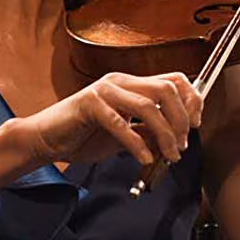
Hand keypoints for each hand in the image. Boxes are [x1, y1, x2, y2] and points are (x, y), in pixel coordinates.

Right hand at [23, 71, 202, 168]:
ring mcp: (104, 91)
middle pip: (166, 89)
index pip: (174, 79)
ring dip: (165, 135)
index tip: (195, 125)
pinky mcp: (89, 105)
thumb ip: (148, 135)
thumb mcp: (124, 136)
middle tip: (181, 145)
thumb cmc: (81, 136)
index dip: (191, 100)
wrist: (44, 139)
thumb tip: (174, 143)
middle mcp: (120, 81)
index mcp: (130, 84)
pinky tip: (144, 160)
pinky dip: (137, 144)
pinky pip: (121, 123)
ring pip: (148, 106)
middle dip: (181, 119)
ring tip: (169, 156)